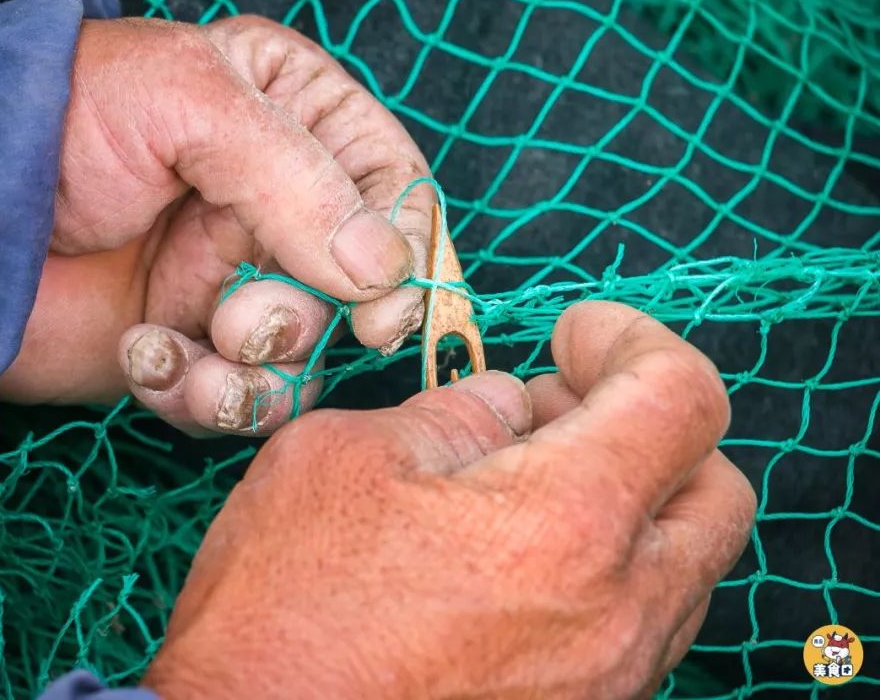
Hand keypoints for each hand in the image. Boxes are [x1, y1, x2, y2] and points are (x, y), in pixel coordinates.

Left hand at [0, 16, 433, 434]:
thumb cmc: (57, 117)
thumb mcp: (186, 101)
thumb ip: (296, 176)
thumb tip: (385, 272)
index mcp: (296, 119)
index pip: (395, 188)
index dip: (404, 255)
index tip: (377, 315)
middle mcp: (277, 205)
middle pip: (359, 290)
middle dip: (301, 317)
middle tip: (236, 318)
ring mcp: (236, 280)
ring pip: (307, 357)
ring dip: (255, 373)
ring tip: (188, 348)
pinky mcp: (194, 347)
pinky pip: (242, 400)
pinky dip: (203, 398)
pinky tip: (144, 358)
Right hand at [141, 301, 756, 698]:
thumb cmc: (283, 611)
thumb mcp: (343, 459)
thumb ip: (452, 412)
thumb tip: (509, 404)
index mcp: (566, 523)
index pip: (682, 398)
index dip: (635, 340)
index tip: (577, 336)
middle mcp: (618, 612)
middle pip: (717, 488)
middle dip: (652, 423)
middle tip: (558, 405)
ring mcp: (609, 678)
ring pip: (683, 562)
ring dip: (629, 498)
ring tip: (524, 479)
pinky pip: (639, 620)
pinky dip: (606, 564)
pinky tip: (515, 554)